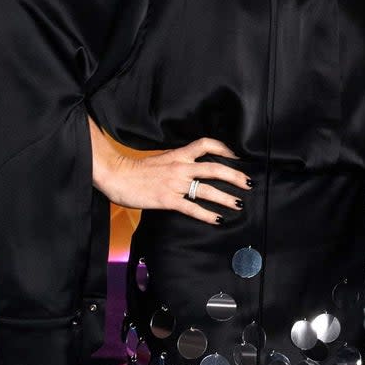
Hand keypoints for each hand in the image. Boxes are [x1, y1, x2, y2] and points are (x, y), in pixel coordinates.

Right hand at [88, 121, 250, 224]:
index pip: (205, 144)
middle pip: (215, 168)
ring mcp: (175, 184)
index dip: (223, 148)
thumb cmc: (135, 170)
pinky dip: (207, 215)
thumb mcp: (160, 160)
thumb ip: (176, 162)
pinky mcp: (168, 200)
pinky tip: (218, 220)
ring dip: (227, 198)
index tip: (235, 156)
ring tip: (239, 204)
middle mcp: (180, 167)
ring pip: (208, 189)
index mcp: (178, 155)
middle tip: (248, 183)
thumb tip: (191, 167)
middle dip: (235, 176)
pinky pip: (193, 208)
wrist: (116, 176)